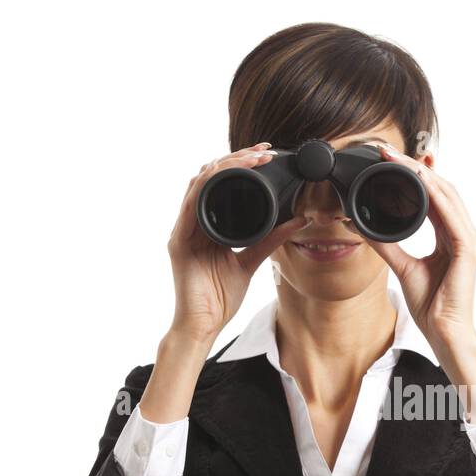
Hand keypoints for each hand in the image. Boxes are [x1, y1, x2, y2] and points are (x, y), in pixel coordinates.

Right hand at [166, 143, 307, 340]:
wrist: (204, 325)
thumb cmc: (220, 298)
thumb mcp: (251, 261)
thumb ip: (269, 240)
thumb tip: (296, 221)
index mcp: (210, 225)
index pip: (224, 184)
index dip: (243, 166)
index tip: (267, 155)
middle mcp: (194, 222)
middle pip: (211, 177)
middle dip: (237, 158)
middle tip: (264, 150)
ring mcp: (184, 230)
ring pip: (200, 183)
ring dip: (225, 166)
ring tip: (250, 158)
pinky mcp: (179, 241)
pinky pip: (190, 205)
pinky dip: (206, 186)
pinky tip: (221, 175)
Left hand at [363, 144, 475, 424]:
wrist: (444, 331)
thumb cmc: (431, 305)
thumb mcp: (402, 267)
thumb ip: (387, 245)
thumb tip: (363, 227)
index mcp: (451, 236)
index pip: (434, 196)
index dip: (414, 175)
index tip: (389, 160)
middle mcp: (463, 233)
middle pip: (441, 189)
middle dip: (416, 167)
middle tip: (389, 150)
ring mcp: (469, 239)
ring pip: (447, 195)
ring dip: (423, 174)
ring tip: (399, 158)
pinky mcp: (468, 249)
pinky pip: (451, 215)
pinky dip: (435, 195)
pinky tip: (420, 180)